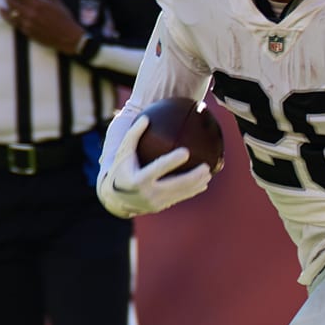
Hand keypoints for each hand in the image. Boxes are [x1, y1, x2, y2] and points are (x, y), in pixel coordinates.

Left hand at [0, 0, 85, 53]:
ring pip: (10, 12)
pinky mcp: (26, 31)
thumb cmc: (65, 18)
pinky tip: (3, 11)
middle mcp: (30, 13)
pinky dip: (6, 15)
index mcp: (38, 4)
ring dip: (6, 3)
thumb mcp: (56, 2)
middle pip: (11, 1)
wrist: (68, 37)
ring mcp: (27, 23)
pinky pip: (13, 22)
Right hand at [96, 116, 212, 217]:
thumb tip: (146, 118)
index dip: (172, 161)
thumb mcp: (123, 153)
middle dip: (193, 177)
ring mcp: (155, 202)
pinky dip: (192, 191)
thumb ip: (133, 136)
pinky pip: (179, 198)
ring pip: (181, 193)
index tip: (186, 151)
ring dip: (197, 184)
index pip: (158, 169)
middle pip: (176, 185)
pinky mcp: (161, 207)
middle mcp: (148, 193)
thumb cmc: (121, 170)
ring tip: (208, 173)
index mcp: (138, 179)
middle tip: (206, 167)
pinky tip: (203, 183)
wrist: (115, 198)